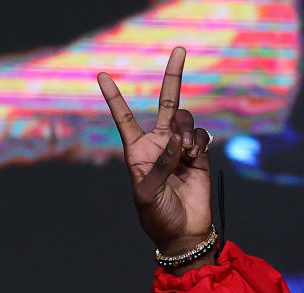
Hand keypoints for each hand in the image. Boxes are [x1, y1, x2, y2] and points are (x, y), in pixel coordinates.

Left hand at [97, 47, 212, 255]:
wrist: (183, 232)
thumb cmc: (156, 216)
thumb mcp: (147, 193)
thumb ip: (161, 164)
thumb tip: (177, 141)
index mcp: (136, 152)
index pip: (124, 118)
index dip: (114, 96)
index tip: (102, 75)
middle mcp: (158, 144)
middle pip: (165, 102)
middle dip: (173, 76)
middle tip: (179, 49)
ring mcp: (180, 147)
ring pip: (185, 118)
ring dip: (185, 130)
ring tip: (185, 153)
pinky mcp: (200, 154)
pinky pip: (200, 134)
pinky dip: (197, 141)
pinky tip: (194, 157)